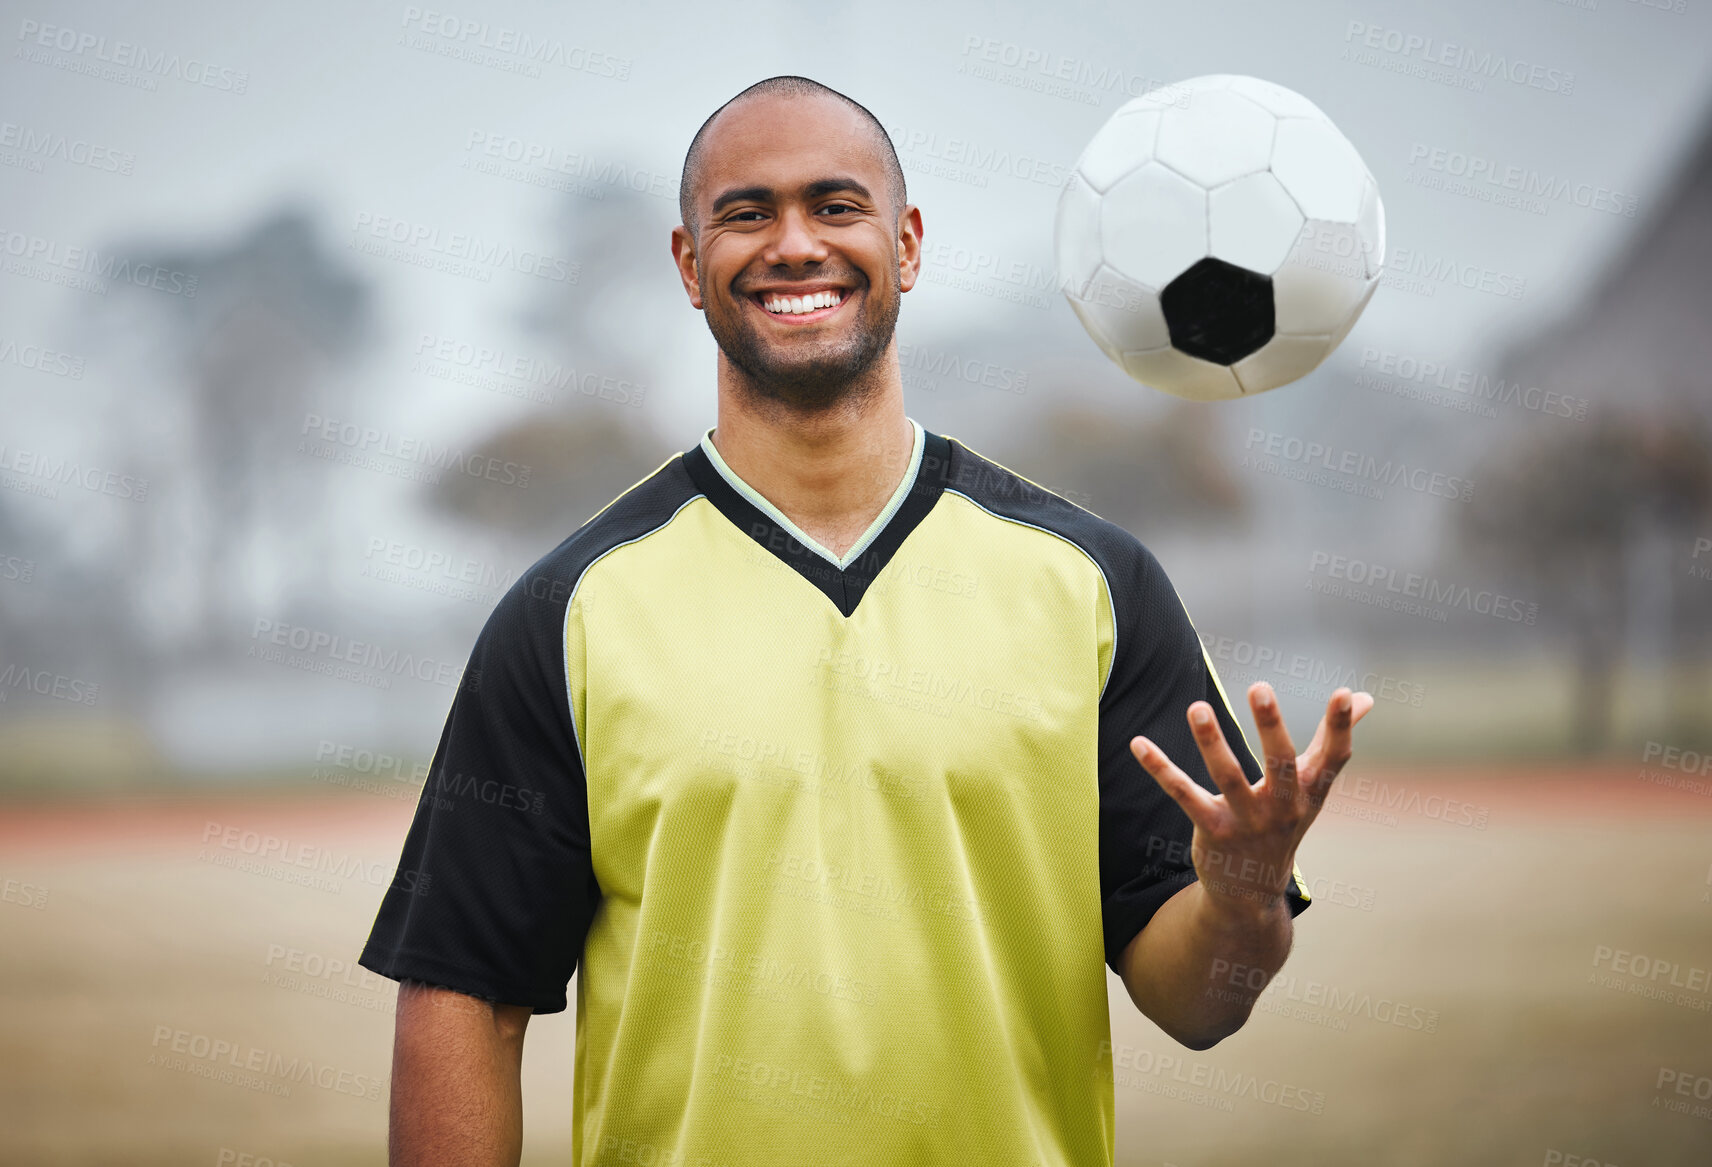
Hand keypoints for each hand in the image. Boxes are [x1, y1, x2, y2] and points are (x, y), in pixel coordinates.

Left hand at [1128, 683, 1374, 919]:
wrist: (1254, 891)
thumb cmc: (1285, 822)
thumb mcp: (1313, 787)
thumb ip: (1333, 739)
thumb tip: (1368, 697)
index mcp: (1310, 792)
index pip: (1332, 758)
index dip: (1341, 727)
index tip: (1344, 694)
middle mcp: (1282, 807)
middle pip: (1281, 764)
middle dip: (1271, 726)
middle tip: (1260, 687)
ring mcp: (1247, 821)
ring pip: (1228, 778)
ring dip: (1212, 742)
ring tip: (1196, 707)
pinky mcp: (1212, 831)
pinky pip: (1184, 795)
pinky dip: (1160, 769)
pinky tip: (1138, 743)